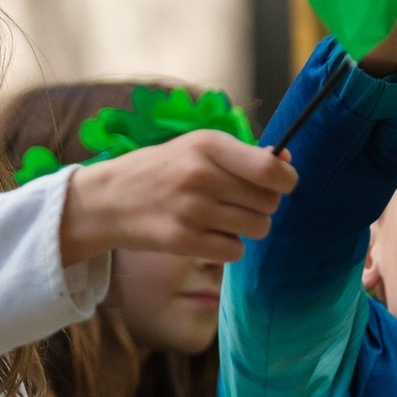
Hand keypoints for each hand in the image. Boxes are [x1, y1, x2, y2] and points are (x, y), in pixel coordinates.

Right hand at [59, 131, 297, 266]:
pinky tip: (210, 234)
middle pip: (269, 202)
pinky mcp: (183, 241)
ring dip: (249, 227)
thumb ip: (244, 155)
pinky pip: (235, 251)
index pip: (269, 169)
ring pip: (258, 228)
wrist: (109, 200)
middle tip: (241, 202)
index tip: (281, 183)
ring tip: (225, 218)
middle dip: (264, 205)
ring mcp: (191, 210)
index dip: (286, 181)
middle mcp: (200, 175)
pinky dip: (230, 247)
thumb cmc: (162, 170)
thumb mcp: (197, 148)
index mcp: (208, 144)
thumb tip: (287, 161)